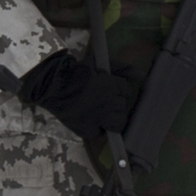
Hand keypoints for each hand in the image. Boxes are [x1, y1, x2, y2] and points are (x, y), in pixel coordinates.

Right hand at [16, 51, 141, 138]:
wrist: (53, 87)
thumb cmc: (77, 73)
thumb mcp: (99, 64)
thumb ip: (122, 68)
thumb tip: (142, 75)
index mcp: (110, 86)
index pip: (126, 90)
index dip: (119, 89)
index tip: (109, 87)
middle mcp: (106, 103)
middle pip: (123, 106)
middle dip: (115, 102)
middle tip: (103, 99)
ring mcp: (98, 118)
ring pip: (118, 122)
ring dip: (112, 117)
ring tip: (101, 111)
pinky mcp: (89, 130)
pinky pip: (103, 132)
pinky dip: (100, 127)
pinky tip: (93, 119)